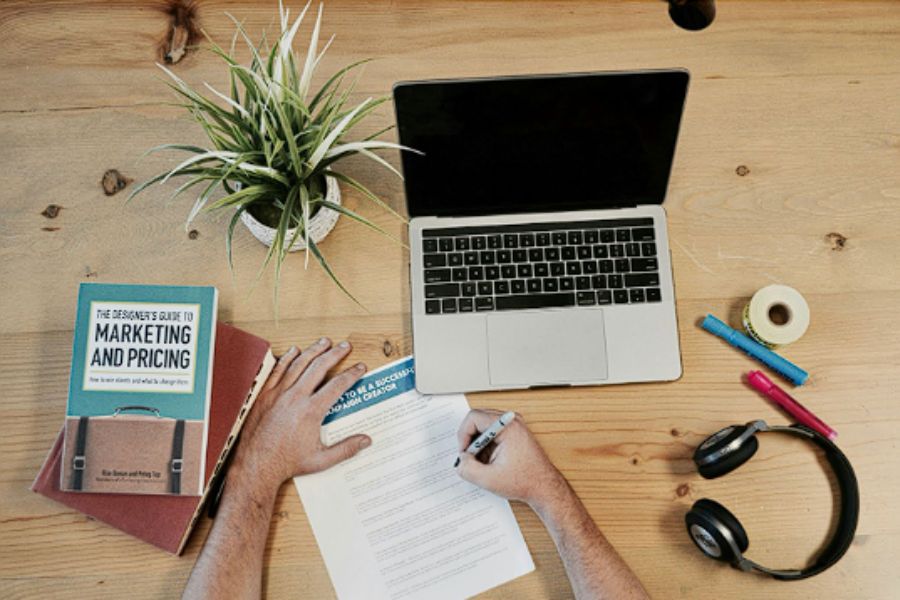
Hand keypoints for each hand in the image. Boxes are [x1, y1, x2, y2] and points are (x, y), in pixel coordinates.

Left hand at [234, 338, 370, 491]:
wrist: (257, 464)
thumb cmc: (287, 463)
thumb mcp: (321, 460)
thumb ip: (346, 449)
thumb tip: (366, 441)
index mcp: (311, 411)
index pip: (338, 385)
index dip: (352, 374)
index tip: (360, 367)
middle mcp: (296, 398)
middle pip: (319, 367)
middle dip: (335, 354)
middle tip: (345, 346)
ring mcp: (278, 394)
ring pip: (299, 364)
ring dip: (314, 350)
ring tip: (324, 342)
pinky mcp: (265, 395)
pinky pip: (278, 370)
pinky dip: (288, 358)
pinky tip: (295, 351)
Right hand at [455, 409, 566, 508]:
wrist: (544, 487)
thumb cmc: (525, 481)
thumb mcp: (489, 479)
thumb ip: (467, 468)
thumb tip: (461, 460)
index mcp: (507, 426)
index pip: (473, 417)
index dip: (463, 435)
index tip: (464, 452)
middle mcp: (512, 421)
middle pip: (478, 419)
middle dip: (470, 440)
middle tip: (470, 457)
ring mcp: (514, 426)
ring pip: (484, 427)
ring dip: (478, 444)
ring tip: (482, 462)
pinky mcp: (514, 433)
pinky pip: (492, 432)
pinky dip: (486, 446)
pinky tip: (490, 461)